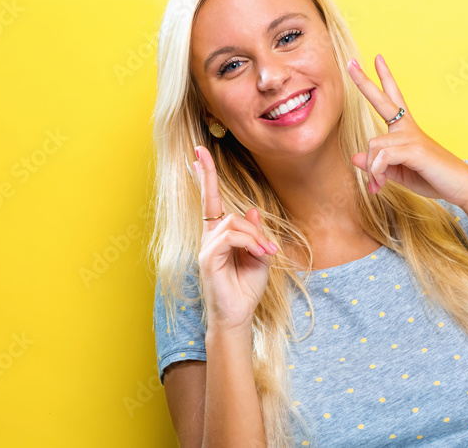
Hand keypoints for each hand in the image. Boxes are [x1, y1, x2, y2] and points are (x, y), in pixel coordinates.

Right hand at [192, 145, 278, 333]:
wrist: (239, 314)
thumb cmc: (247, 287)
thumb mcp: (259, 255)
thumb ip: (256, 233)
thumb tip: (253, 211)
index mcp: (218, 235)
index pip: (210, 199)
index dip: (205, 174)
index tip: (198, 152)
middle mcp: (209, 237)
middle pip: (231, 214)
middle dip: (254, 230)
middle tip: (269, 250)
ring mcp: (206, 247)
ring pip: (233, 223)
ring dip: (255, 238)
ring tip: (265, 254)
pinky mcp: (208, 257)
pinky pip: (230, 236)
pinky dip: (249, 243)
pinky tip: (258, 255)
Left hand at [346, 54, 467, 208]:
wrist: (461, 188)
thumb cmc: (432, 178)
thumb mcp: (398, 173)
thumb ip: (377, 165)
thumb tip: (354, 157)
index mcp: (405, 129)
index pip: (392, 98)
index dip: (385, 78)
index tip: (377, 59)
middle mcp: (408, 128)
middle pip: (382, 100)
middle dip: (364, 82)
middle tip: (350, 63)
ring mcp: (412, 137)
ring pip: (374, 145)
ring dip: (371, 169)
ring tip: (377, 186)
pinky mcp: (415, 150)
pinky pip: (382, 157)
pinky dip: (377, 173)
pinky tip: (380, 185)